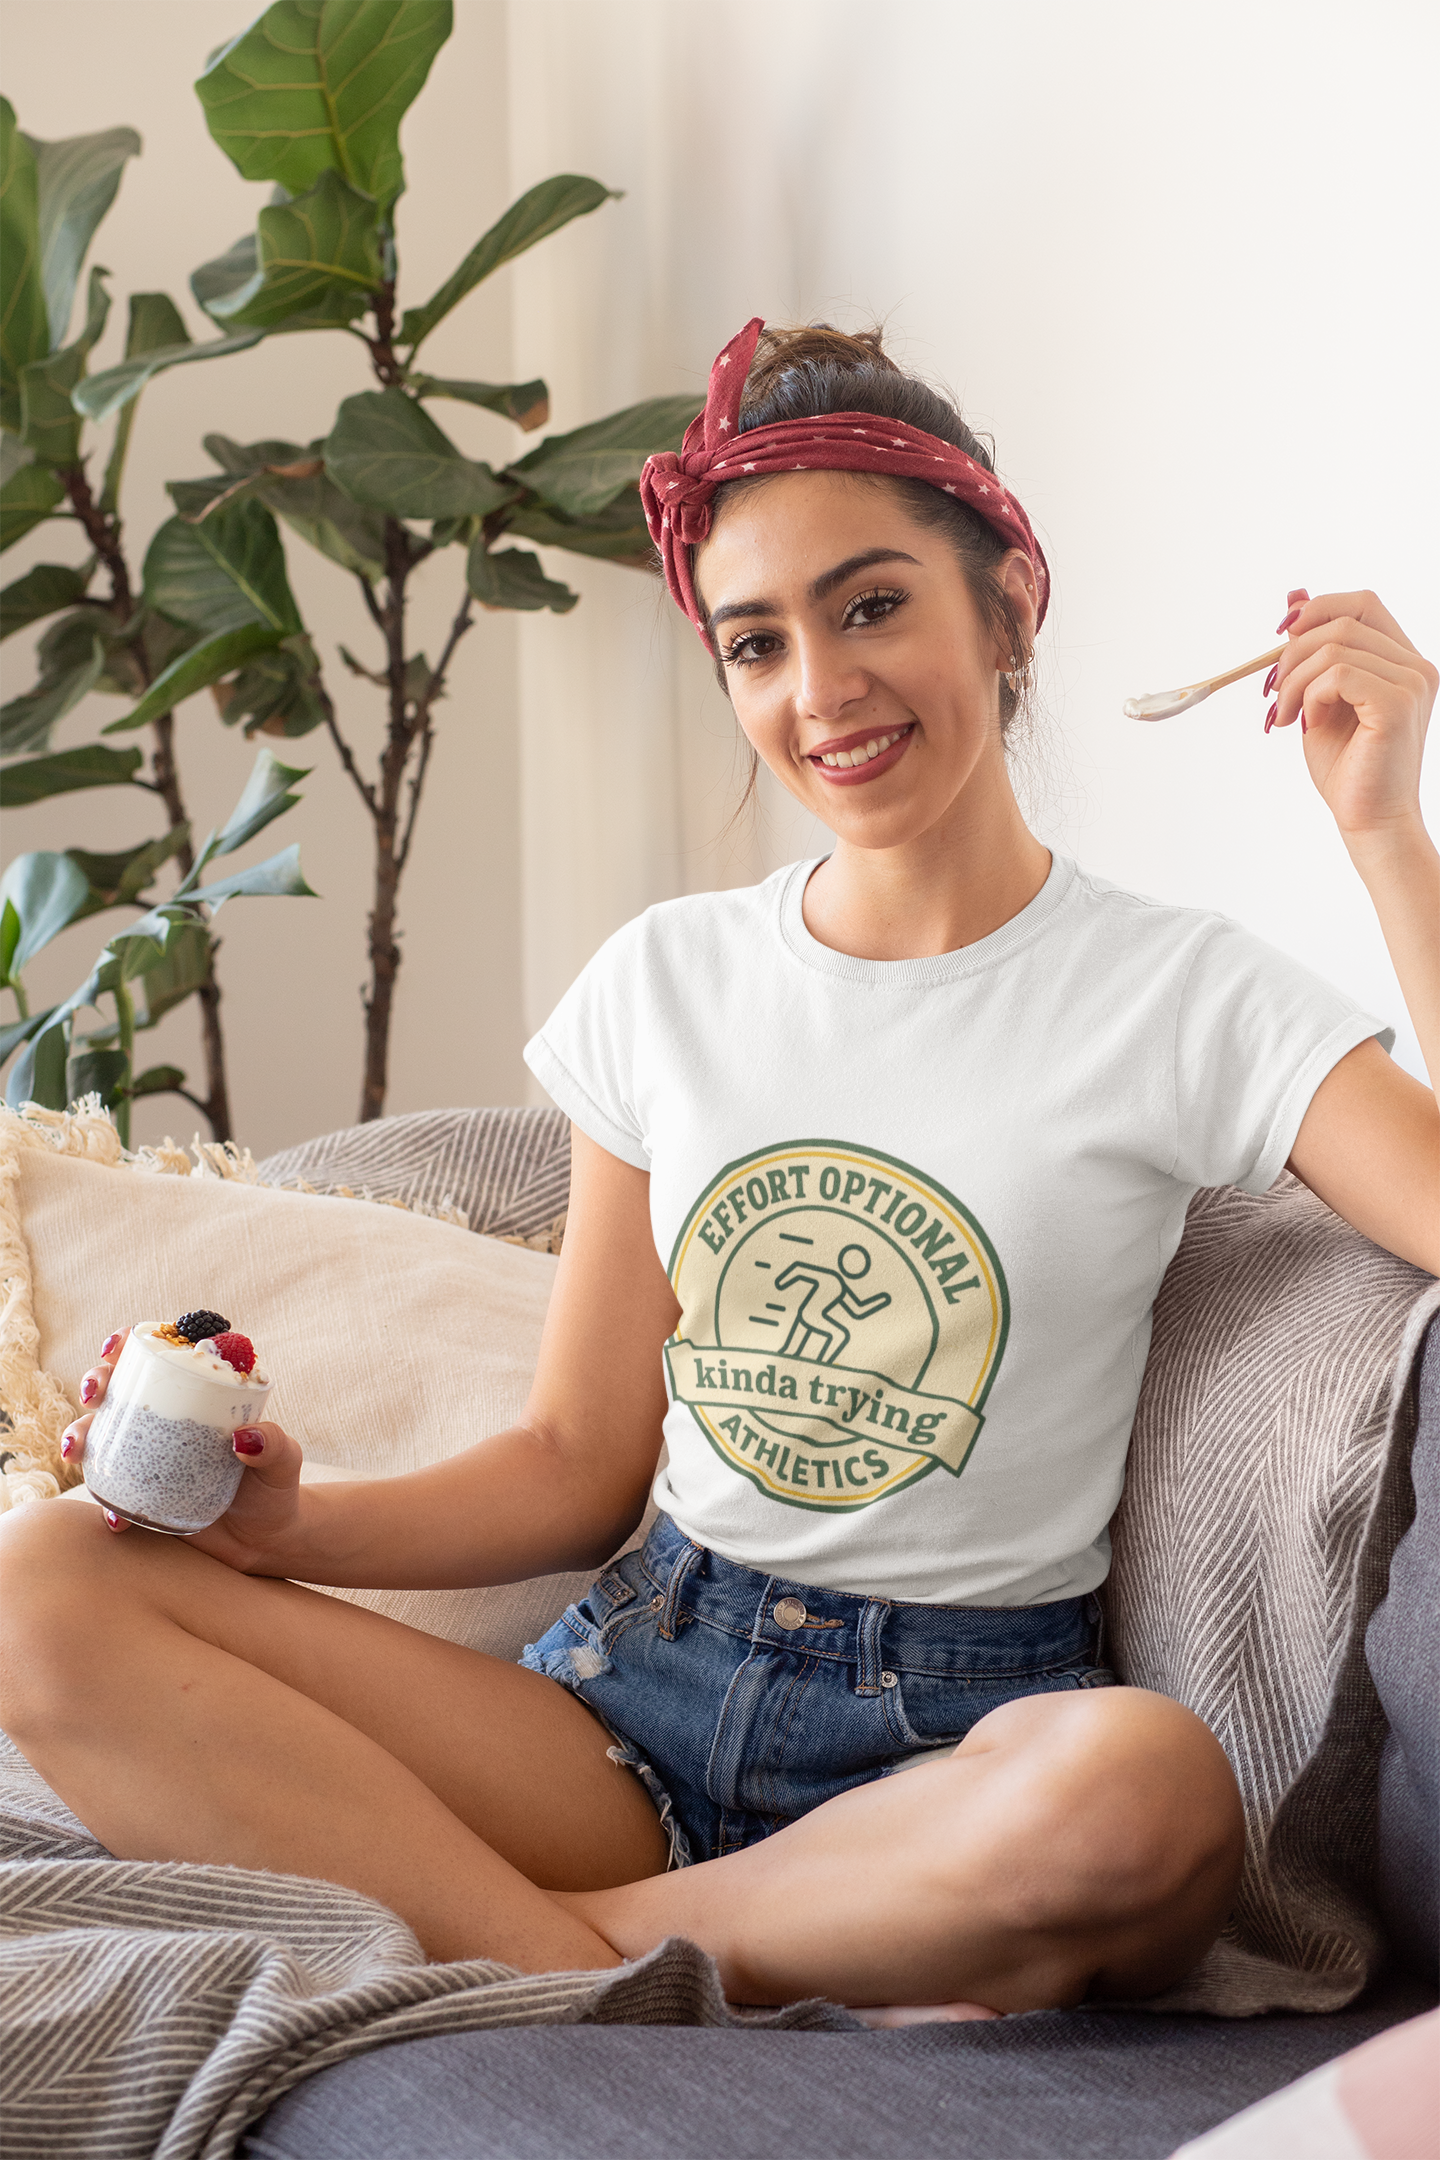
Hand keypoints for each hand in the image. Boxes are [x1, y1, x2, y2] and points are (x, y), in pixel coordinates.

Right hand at [62, 1328, 306, 1573]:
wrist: (264, 1541)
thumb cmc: (275, 1488)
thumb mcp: (283, 1462)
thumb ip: (273, 1446)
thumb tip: (244, 1438)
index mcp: (196, 1399)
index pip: (159, 1360)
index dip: (130, 1345)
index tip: (117, 1345)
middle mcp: (164, 1423)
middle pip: (118, 1389)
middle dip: (96, 1382)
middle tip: (93, 1393)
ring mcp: (145, 1459)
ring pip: (100, 1436)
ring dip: (79, 1435)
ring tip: (75, 1449)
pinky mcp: (138, 1497)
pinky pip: (111, 1495)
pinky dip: (106, 1504)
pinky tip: (114, 1519)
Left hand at [1270, 587, 1438, 847]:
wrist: (1368, 819)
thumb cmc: (1346, 766)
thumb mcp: (1320, 698)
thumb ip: (1314, 653)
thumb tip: (1293, 601)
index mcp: (1402, 660)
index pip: (1362, 603)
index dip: (1316, 608)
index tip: (1278, 637)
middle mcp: (1415, 665)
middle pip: (1345, 618)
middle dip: (1294, 650)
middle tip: (1275, 691)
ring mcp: (1411, 682)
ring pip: (1335, 646)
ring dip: (1295, 679)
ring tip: (1286, 714)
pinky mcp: (1397, 703)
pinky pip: (1337, 674)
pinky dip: (1309, 695)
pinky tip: (1305, 723)